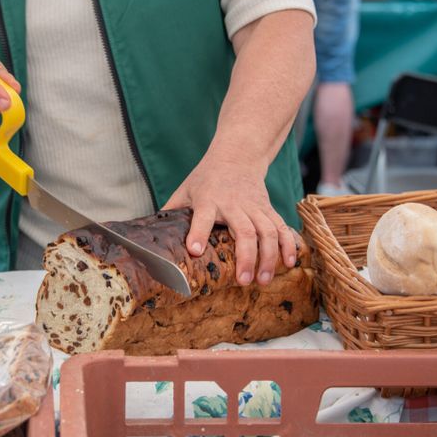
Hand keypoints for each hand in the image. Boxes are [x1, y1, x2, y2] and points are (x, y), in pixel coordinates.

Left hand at [163, 153, 298, 285]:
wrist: (237, 155)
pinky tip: (289, 263)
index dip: (199, 232)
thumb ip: (171, 212)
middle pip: (245, 230)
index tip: (196, 251)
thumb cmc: (206, 178)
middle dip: (246, 257)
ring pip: (267, 231)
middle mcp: (234, 203)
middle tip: (243, 281)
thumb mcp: (185, 190)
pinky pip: (281, 227)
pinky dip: (288, 245)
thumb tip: (147, 239)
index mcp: (208, 199)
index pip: (203, 215)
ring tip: (263, 281)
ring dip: (268, 257)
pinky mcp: (268, 208)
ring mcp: (255, 206)